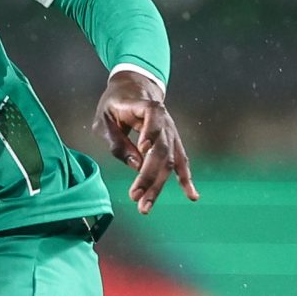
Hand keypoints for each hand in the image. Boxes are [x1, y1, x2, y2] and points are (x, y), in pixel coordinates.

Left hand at [93, 70, 198, 214]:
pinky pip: (181, 162)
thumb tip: (136, 164)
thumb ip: (118, 141)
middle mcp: (164, 121)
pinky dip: (185, 179)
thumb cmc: (114, 104)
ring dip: (158, 185)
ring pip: (169, 161)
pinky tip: (192, 196)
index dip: (151, 131)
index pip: (153, 116)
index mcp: (146, 107)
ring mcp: (171, 134)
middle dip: (148, 175)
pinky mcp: (173, 144)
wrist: (135, 88)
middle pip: (161, 149)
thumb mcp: (104, 119)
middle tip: (135, 196)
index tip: (143, 148)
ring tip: (145, 206)